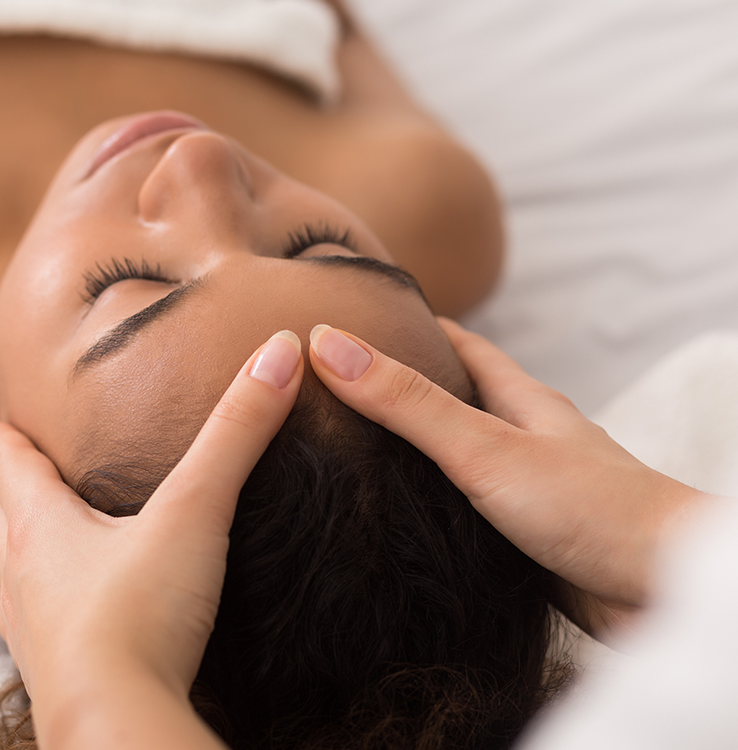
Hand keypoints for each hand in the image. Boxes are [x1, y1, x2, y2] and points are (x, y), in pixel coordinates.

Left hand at [0, 331, 302, 748]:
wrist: (116, 715)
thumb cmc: (143, 611)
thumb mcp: (194, 511)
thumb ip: (236, 433)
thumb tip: (280, 350)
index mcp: (44, 521)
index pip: (13, 465)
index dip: (4, 441)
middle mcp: (23, 566)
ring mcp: (26, 620)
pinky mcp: (42, 665)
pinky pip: (12, 619)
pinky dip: (5, 599)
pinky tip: (2, 606)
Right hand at [307, 320, 709, 638]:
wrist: (659, 591)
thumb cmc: (589, 509)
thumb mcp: (483, 447)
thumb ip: (408, 402)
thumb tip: (328, 346)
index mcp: (521, 400)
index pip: (462, 346)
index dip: (415, 327)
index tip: (366, 317)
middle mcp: (526, 437)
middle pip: (460, 400)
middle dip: (407, 390)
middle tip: (346, 387)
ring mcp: (528, 487)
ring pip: (463, 458)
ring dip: (418, 452)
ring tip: (358, 451)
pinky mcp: (527, 537)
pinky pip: (470, 509)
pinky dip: (436, 504)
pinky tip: (405, 517)